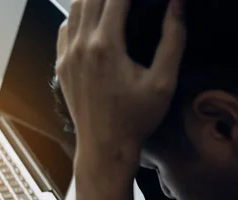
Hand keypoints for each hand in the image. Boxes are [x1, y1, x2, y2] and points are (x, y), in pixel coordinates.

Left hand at [56, 0, 186, 174]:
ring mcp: (67, 57)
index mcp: (105, 46)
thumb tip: (176, 3)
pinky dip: (78, 18)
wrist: (104, 146)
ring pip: (75, 10)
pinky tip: (94, 23)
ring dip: (95, 0)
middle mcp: (81, 47)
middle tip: (129, 2)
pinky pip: (65, 29)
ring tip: (115, 5)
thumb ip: (173, 37)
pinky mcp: (61, 67)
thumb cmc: (135, 118)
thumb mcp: (163, 81)